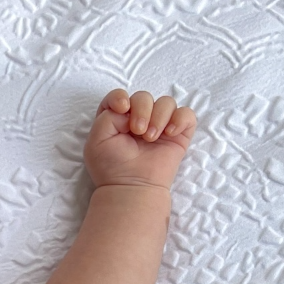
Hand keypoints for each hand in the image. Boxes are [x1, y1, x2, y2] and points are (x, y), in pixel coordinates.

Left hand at [83, 90, 197, 191]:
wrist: (132, 187)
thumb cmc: (111, 167)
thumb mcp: (96, 139)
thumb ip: (107, 115)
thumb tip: (128, 108)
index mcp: (117, 119)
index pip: (120, 96)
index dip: (120, 96)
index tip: (122, 108)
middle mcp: (139, 119)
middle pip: (144, 97)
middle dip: (141, 110)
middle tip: (138, 132)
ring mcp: (160, 126)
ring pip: (166, 102)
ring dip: (159, 116)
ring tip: (151, 138)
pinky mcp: (178, 134)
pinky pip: (186, 114)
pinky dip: (180, 119)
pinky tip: (170, 133)